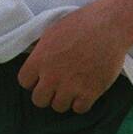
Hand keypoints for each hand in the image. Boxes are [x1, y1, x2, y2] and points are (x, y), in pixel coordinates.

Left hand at [17, 0, 131, 112]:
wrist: (108, 26)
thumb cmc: (80, 24)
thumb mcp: (51, 33)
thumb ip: (41, 51)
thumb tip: (35, 59)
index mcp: (40, 59)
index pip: (24, 82)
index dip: (32, 81)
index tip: (40, 78)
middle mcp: (52, 76)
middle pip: (39, 100)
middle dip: (46, 94)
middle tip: (55, 87)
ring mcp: (71, 86)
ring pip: (58, 107)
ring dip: (64, 99)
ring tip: (71, 88)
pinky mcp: (90, 93)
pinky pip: (79, 109)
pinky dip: (81, 103)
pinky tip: (84, 92)